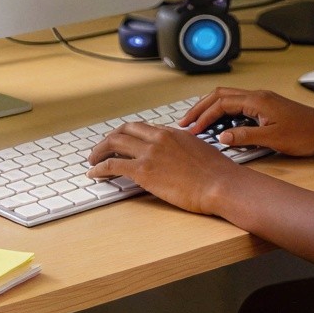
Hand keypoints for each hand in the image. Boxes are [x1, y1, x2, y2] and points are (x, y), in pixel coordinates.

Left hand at [88, 122, 243, 214]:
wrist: (220, 184)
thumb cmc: (217, 173)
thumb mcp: (199, 150)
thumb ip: (183, 147)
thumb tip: (179, 154)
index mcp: (171, 133)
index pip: (141, 128)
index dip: (127, 135)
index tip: (120, 142)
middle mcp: (158, 138)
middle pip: (123, 131)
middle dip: (109, 139)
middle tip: (101, 149)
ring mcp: (149, 153)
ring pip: (113, 143)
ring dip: (99, 152)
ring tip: (93, 161)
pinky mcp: (143, 171)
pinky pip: (112, 165)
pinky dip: (99, 168)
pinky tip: (94, 173)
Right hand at [178, 88, 313, 156]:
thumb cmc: (306, 134)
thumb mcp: (273, 139)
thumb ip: (245, 137)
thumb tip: (221, 137)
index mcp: (257, 100)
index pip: (221, 103)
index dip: (204, 116)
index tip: (192, 130)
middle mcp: (258, 96)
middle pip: (220, 95)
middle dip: (200, 108)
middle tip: (185, 122)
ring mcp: (262, 100)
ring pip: (228, 98)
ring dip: (211, 109)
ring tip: (198, 123)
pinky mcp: (266, 107)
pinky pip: (238, 105)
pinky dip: (224, 113)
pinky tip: (221, 126)